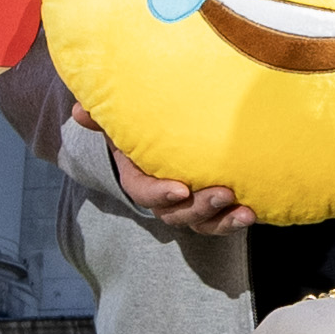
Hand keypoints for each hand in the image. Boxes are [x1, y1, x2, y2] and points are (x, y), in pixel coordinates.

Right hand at [79, 117, 246, 240]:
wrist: (168, 136)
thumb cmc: (144, 128)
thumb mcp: (122, 121)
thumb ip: (103, 117)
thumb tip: (80, 110)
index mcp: (139, 179)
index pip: (144, 193)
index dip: (160, 194)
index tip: (180, 188)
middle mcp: (164, 199)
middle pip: (177, 213)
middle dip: (200, 207)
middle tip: (223, 193)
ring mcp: (189, 206)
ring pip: (202, 223)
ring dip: (223, 221)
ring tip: (245, 212)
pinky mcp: (213, 207)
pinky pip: (222, 221)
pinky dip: (236, 220)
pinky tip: (254, 211)